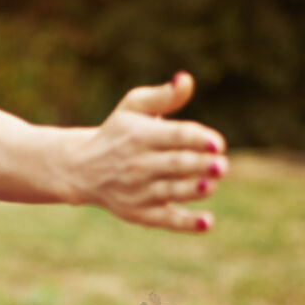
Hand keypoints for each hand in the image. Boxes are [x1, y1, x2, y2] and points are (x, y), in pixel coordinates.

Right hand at [69, 73, 227, 231]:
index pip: (175, 136)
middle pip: (176, 165)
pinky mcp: (140, 213)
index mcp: (140, 136)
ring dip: (194, 189)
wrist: (82, 169)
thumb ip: (162, 97)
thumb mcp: (132, 108)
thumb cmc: (118, 134)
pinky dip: (186, 223)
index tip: (217, 144)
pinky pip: (166, 220)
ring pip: (172, 191)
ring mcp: (138, 191)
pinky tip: (207, 222)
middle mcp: (138, 164)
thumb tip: (186, 80)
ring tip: (211, 184)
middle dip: (201, 165)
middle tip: (222, 165)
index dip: (198, 139)